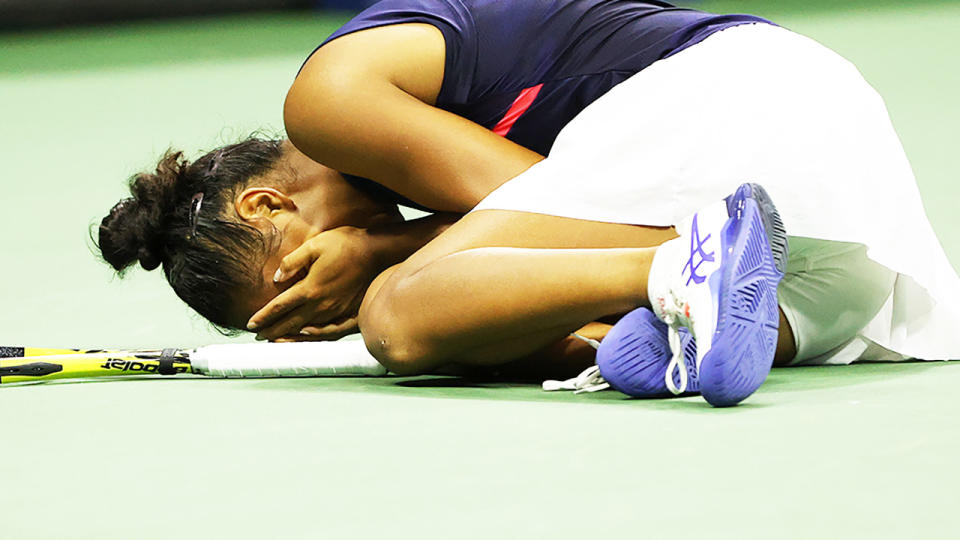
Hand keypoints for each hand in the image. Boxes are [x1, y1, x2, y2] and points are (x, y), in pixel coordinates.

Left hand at [247, 226, 378, 340]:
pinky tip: (309, 336)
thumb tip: (277, 278)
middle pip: (290, 323)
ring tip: (278, 341)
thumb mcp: (313, 245)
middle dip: (272, 331)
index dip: (263, 317)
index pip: (279, 307)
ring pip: (308, 331)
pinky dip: (317, 337)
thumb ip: (292, 263)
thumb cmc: (346, 244)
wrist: (378, 251)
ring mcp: (337, 311)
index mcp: (310, 288)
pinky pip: (330, 332)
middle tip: (259, 336)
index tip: (251, 324)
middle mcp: (322, 305)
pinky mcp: (350, 313)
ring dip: (290, 337)